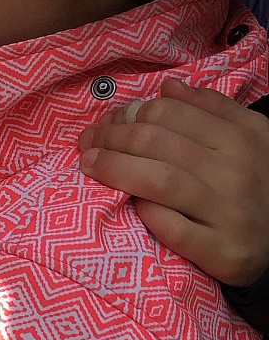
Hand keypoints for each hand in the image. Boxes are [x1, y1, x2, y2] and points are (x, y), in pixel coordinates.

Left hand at [78, 78, 268, 286]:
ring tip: (88, 163)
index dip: (130, 113)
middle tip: (88, 140)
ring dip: (114, 168)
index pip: (171, 114)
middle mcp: (235, 171)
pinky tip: (127, 204)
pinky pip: (172, 228)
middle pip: (157, 143)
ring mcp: (228, 213)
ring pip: (159, 181)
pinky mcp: (221, 251)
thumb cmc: (261, 184)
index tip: (110, 120)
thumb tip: (168, 88)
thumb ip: (213, 109)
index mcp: (240, 138)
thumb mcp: (252, 138)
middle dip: (112, 137)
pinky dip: (145, 212)